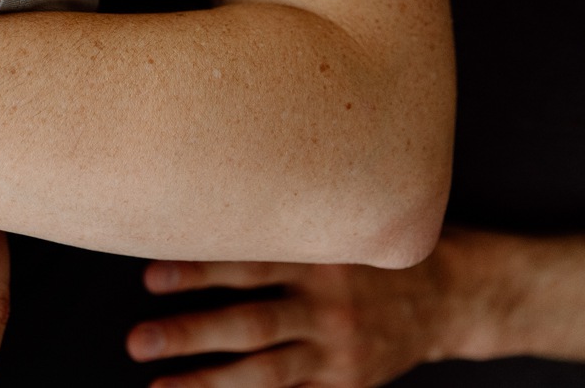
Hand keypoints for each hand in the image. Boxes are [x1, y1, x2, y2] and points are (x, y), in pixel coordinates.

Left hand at [126, 251, 451, 387]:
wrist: (447, 297)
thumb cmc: (366, 254)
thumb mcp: (334, 226)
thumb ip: (279, 227)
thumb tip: (198, 214)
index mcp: (319, 257)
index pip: (250, 263)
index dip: (200, 270)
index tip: (150, 276)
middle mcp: (327, 306)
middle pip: (250, 324)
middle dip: (191, 333)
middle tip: (137, 339)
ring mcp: (336, 351)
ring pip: (265, 372)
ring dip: (208, 381)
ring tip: (159, 385)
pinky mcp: (344, 384)